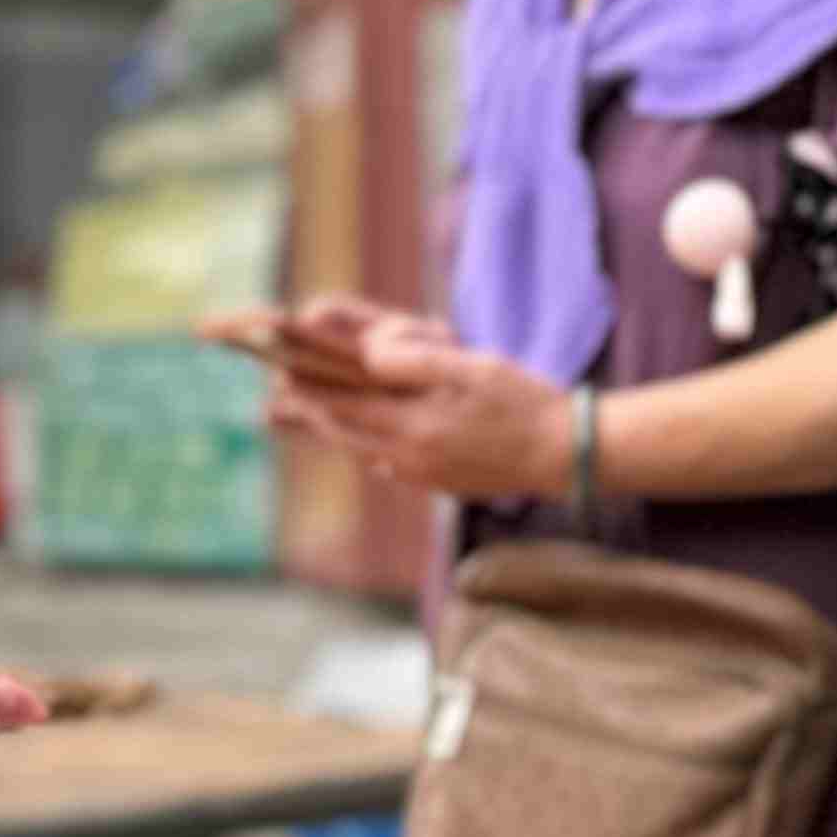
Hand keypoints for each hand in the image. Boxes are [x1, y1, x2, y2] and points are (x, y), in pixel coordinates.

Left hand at [240, 302, 574, 505]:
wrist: (565, 455)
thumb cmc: (524, 403)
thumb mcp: (473, 369)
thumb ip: (417, 362)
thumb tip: (370, 354)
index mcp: (412, 426)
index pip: (343, 405)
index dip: (306, 390)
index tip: (274, 376)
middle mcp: (407, 457)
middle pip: (343, 430)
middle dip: (307, 414)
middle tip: (271, 402)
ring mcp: (420, 474)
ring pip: (360, 448)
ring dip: (328, 431)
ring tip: (297, 419)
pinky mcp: (435, 482)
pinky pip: (387, 463)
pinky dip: (364, 446)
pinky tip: (357, 439)